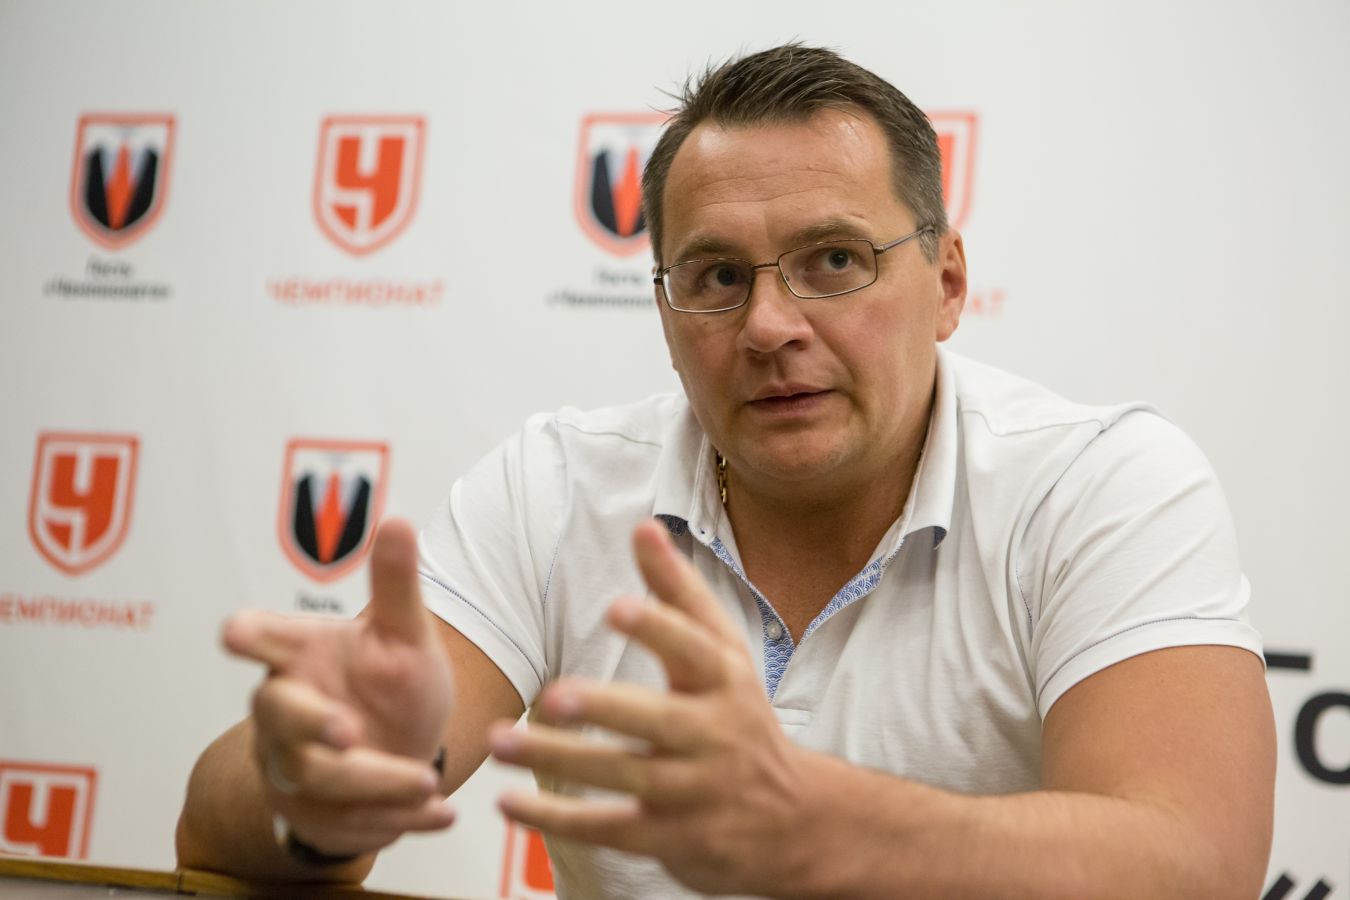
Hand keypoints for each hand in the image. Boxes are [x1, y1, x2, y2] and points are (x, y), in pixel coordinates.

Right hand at [222, 519, 455, 855]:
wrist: (402, 747)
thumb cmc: (390, 682)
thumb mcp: (404, 634)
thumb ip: (397, 586)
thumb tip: (399, 520)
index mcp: (300, 656)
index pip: (263, 639)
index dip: (249, 636)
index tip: (238, 633)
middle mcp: (286, 713)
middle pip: (278, 717)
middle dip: (308, 725)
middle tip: (347, 730)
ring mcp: (295, 768)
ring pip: (319, 780)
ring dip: (373, 784)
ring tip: (426, 782)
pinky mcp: (318, 816)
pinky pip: (351, 824)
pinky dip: (399, 823)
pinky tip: (441, 815)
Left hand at [488, 519, 820, 895]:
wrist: (794, 817)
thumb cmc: (740, 717)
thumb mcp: (724, 652)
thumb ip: (679, 591)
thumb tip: (643, 525)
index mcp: (726, 680)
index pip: (695, 649)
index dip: (659, 628)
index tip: (617, 607)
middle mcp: (715, 734)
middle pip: (657, 721)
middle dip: (605, 709)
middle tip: (553, 697)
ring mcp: (695, 789)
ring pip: (625, 776)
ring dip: (560, 761)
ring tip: (502, 744)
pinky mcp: (673, 837)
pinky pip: (611, 828)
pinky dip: (559, 819)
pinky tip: (509, 804)